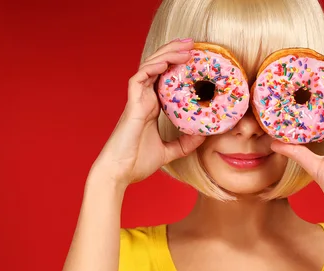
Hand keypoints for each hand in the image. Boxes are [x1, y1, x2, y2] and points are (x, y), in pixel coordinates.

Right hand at [90, 38, 205, 188]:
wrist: (119, 173)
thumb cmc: (136, 162)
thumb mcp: (168, 152)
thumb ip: (184, 144)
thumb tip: (204, 135)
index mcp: (151, 107)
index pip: (164, 78)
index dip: (177, 64)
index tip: (195, 57)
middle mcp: (143, 99)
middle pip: (158, 67)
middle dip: (174, 52)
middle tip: (192, 44)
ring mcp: (136, 101)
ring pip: (149, 68)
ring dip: (166, 55)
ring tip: (185, 48)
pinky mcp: (131, 105)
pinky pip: (138, 79)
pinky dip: (151, 68)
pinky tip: (164, 63)